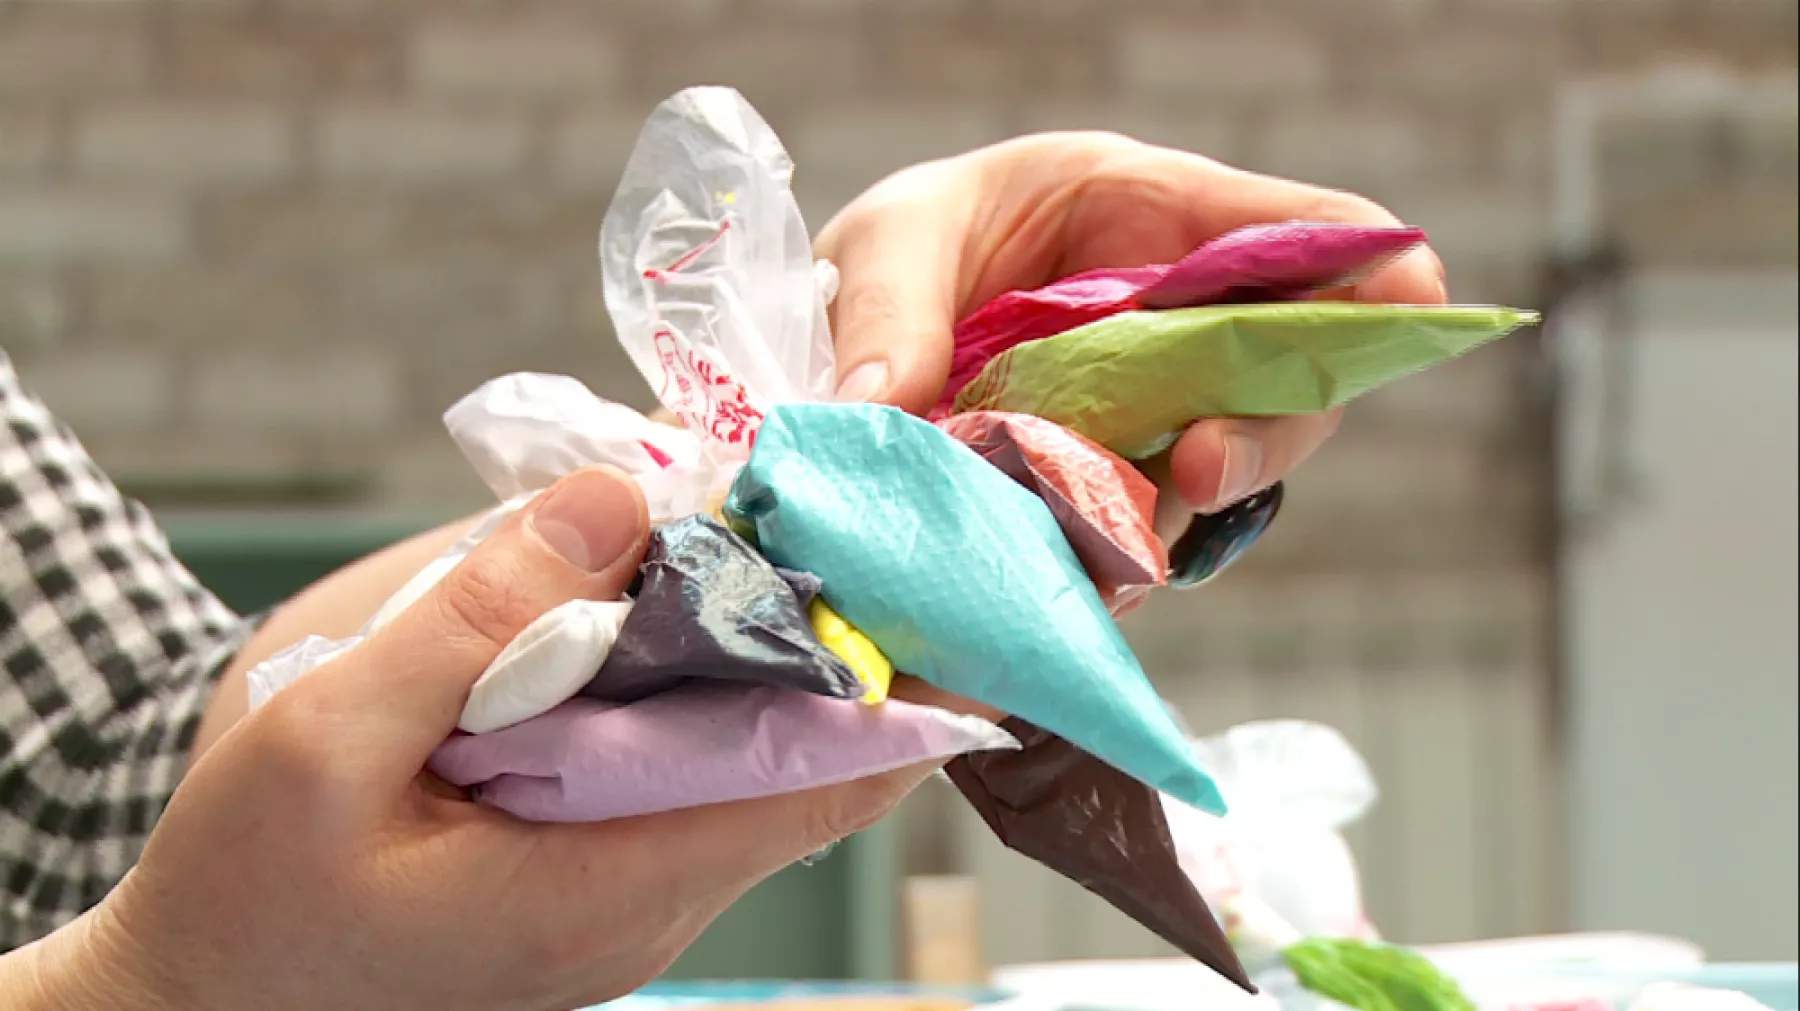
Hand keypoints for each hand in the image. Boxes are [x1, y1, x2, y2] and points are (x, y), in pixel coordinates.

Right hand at [20, 467, 933, 1010]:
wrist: (199, 999)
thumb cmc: (249, 888)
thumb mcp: (325, 736)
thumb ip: (475, 616)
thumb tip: (620, 494)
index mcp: (614, 883)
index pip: (829, 781)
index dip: (906, 670)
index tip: (933, 556)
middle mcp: (655, 897)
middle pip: (808, 758)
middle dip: (842, 628)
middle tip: (854, 494)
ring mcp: (632, 891)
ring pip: (753, 757)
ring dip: (770, 643)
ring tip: (776, 514)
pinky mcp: (598, 868)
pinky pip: (688, 766)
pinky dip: (698, 677)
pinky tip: (671, 594)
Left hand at [815, 131, 1447, 515]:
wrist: (855, 323)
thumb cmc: (903, 245)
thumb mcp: (886, 243)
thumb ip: (891, 314)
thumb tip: (889, 411)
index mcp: (1148, 210)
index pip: (1301, 232)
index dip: (1371, 270)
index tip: (1412, 304)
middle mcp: (1177, 316)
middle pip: (1290, 374)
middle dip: (1264, 428)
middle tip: (1200, 468)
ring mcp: (1153, 408)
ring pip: (1218, 469)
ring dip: (1169, 512)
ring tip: (1093, 538)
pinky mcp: (1113, 483)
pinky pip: (1146, 528)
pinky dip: (1112, 557)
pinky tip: (1061, 568)